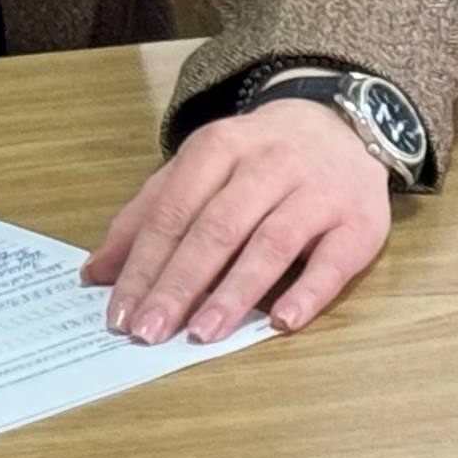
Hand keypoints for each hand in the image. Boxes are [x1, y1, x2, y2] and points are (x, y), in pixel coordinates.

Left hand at [82, 97, 390, 345]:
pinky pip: (333, 260)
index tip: (119, 312)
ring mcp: (317, 192)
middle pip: (217, 228)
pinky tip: (283, 322)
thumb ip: (150, 213)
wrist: (343, 124)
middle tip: (150, 331)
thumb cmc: (259, 157)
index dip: (144, 263)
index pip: (174, 210)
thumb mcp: (201, 167)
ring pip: (270, 243)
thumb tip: (98, 271)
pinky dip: (308, 292)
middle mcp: (269, 164)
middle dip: (179, 283)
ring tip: (203, 333)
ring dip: (235, 292)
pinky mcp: (358, 221)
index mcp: (220, 146)